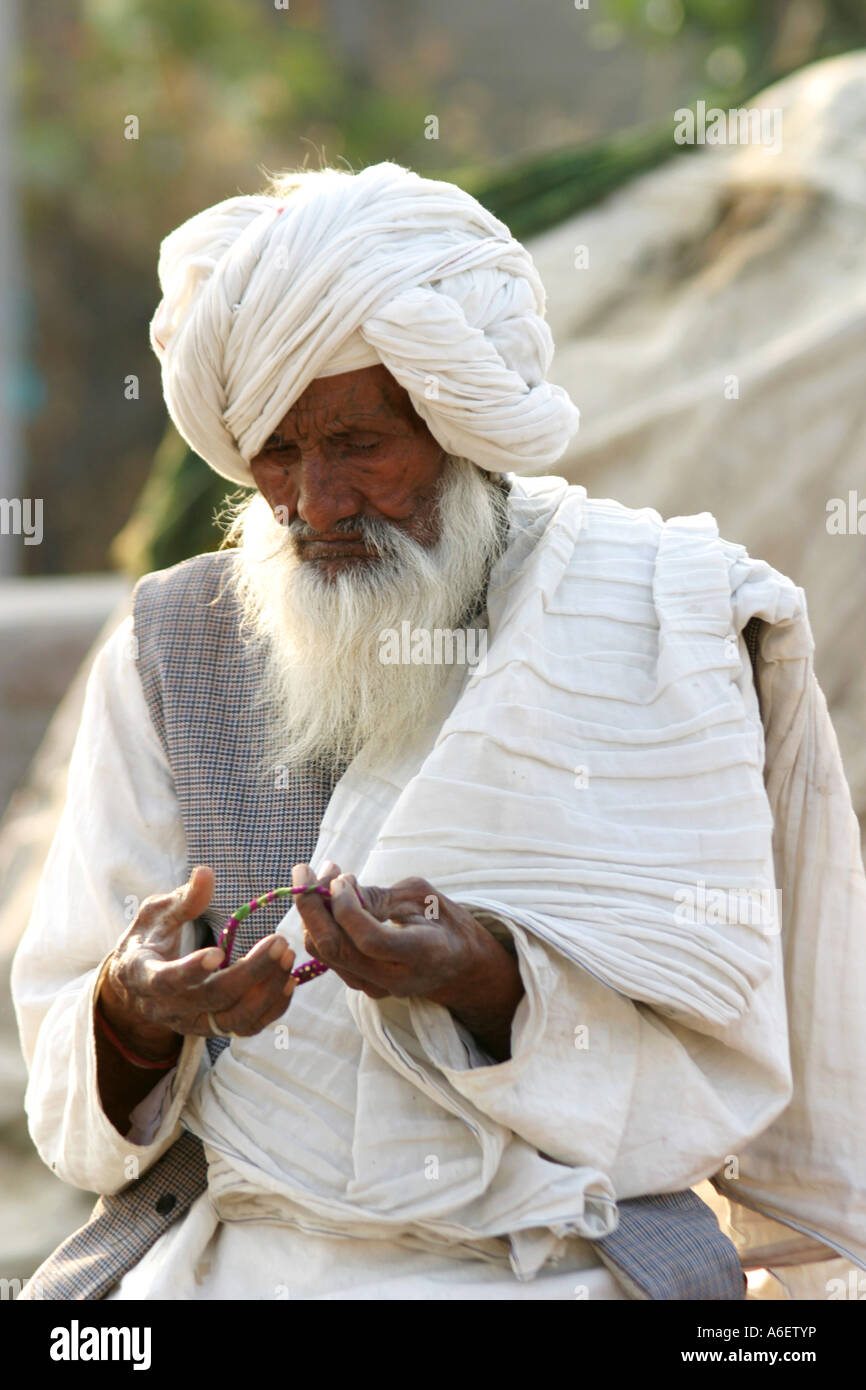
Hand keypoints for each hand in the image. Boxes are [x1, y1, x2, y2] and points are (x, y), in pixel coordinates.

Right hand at [99, 865, 296, 1054]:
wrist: (139, 985)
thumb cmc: (150, 940)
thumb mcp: (156, 915)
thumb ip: (183, 900)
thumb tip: (205, 873)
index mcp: (143, 975)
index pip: (166, 980)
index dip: (192, 969)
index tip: (219, 952)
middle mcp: (167, 1007)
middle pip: (212, 1000)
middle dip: (250, 973)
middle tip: (279, 943)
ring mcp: (192, 1023)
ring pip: (233, 1019)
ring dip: (267, 991)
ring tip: (287, 957)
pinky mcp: (214, 1029)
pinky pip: (246, 1027)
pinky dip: (272, 1008)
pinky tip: (289, 980)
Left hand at [293, 863, 523, 1058]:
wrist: (457, 964)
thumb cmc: (443, 921)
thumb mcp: (422, 897)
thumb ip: (380, 897)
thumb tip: (337, 891)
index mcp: (421, 954)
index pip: (370, 940)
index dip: (346, 907)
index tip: (341, 877)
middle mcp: (394, 979)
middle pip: (336, 949)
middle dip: (311, 906)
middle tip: (305, 870)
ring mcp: (374, 987)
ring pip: (324, 952)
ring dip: (312, 911)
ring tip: (323, 876)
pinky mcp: (360, 984)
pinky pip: (328, 954)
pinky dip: (320, 923)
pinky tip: (329, 897)